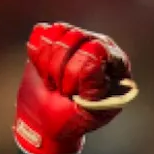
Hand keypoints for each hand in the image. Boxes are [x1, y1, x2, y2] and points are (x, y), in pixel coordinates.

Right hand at [14, 22, 135, 153]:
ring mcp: (76, 39)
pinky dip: (37, 54)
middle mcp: (98, 45)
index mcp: (116, 63)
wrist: (45, 120)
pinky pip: (40, 33)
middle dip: (60, 69)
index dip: (77, 71)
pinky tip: (43, 70)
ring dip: (48, 64)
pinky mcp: (53, 38)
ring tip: (53, 82)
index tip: (72, 93)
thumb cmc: (72, 119)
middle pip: (75, 36)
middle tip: (61, 90)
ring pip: (56, 33)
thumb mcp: (91, 113)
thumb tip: (94, 64)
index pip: (95, 49)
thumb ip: (97, 89)